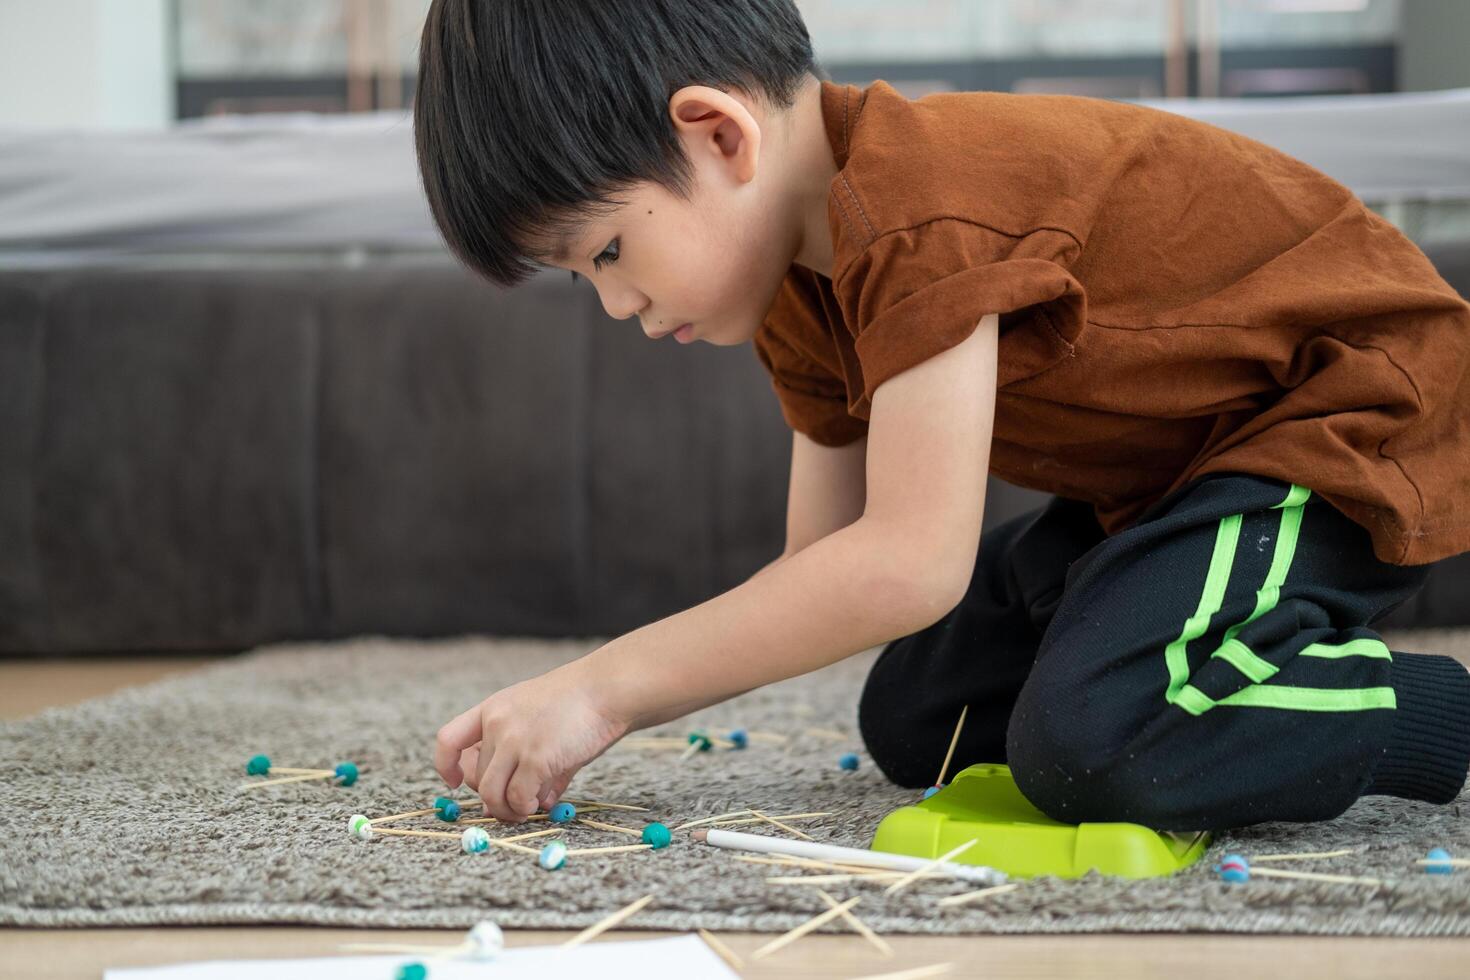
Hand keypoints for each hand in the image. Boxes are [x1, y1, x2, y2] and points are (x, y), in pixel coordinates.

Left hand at [434, 661, 629, 821]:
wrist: (607, 689)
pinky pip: (518, 798)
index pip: (449, 740)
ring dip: (507, 810)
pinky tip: (540, 805)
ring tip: (526, 811)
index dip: (447, 766)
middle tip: (515, 807)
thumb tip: (532, 801)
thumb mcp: (542, 724)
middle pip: (477, 778)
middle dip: (494, 799)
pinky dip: (526, 808)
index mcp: (493, 708)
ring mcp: (514, 740)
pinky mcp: (535, 758)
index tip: (456, 783)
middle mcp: (496, 723)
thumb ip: (529, 759)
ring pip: (491, 794)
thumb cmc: (582, 704)